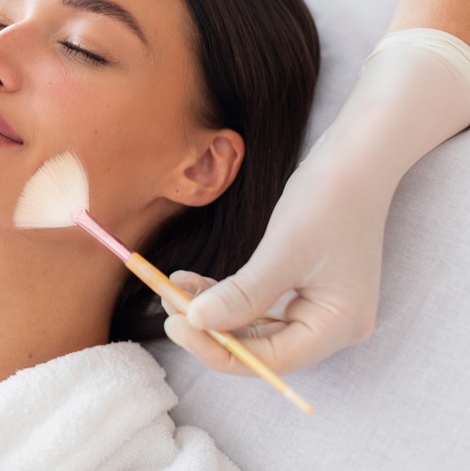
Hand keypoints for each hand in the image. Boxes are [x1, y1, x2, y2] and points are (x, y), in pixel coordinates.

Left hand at [162, 146, 382, 374]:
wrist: (354, 161)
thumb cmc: (327, 201)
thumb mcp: (281, 251)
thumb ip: (241, 294)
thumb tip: (196, 322)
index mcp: (339, 326)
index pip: (271, 360)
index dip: (219, 349)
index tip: (176, 325)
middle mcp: (333, 326)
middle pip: (261, 347)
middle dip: (211, 329)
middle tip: (168, 307)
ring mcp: (320, 309)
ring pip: (254, 325)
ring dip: (213, 311)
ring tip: (173, 288)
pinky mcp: (304, 290)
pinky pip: (258, 306)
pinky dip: (226, 296)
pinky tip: (192, 280)